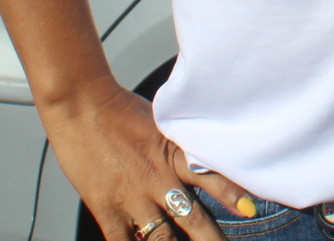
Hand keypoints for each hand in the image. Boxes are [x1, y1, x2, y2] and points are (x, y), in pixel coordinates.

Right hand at [39, 78, 257, 239]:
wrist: (82, 105)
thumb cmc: (123, 112)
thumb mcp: (163, 126)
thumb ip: (182, 148)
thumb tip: (202, 159)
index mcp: (175, 156)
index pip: (211, 177)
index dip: (231, 195)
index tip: (251, 210)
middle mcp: (158, 180)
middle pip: (191, 219)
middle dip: (210, 239)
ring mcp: (132, 198)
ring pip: (160, 238)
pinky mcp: (106, 209)